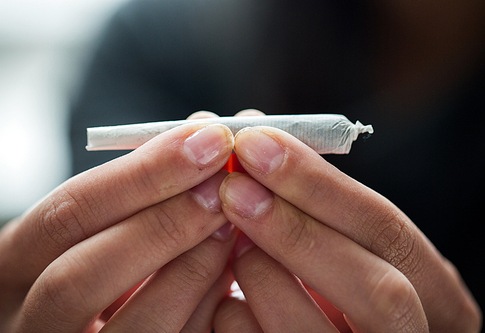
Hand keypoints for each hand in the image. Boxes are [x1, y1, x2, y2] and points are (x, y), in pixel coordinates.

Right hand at [0, 122, 235, 331]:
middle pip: (84, 272)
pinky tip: (231, 265)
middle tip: (222, 185)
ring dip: (195, 265)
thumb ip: (148, 176)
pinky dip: (208, 303)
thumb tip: (205, 126)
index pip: (69, 211)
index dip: (143, 174)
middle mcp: (31, 318)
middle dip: (165, 221)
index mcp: (16, 263)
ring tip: (234, 222)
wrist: (106, 312)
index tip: (207, 140)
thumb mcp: (109, 214)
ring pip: (135, 322)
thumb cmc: (109, 247)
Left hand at [214, 126, 481, 331]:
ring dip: (262, 275)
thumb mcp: (338, 236)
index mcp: (430, 288)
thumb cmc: (331, 277)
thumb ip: (307, 193)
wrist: (317, 330)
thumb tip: (248, 128)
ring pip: (318, 331)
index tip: (255, 143)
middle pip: (376, 289)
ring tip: (228, 242)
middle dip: (295, 230)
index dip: (318, 184)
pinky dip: (237, 318)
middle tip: (232, 187)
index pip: (385, 228)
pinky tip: (223, 297)